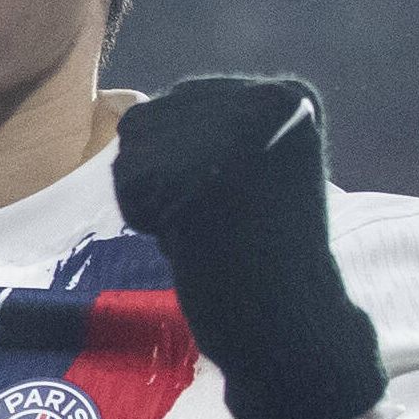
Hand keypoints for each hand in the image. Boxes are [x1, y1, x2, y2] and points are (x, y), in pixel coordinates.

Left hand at [111, 75, 385, 418]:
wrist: (291, 322)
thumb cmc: (261, 251)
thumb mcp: (251, 163)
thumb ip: (207, 125)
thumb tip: (126, 105)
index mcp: (288, 96)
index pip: (181, 98)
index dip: (183, 158)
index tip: (233, 197)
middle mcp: (268, 102)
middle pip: (148, 119)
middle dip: (160, 176)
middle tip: (217, 220)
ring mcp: (238, 137)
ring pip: (132, 148)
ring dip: (149, 196)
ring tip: (205, 228)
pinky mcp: (205, 178)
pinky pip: (130, 186)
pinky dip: (145, 220)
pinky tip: (193, 242)